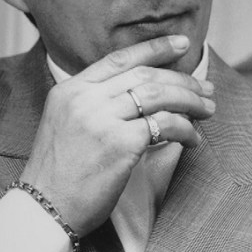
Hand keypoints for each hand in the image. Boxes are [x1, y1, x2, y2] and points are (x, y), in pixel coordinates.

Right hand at [19, 35, 215, 235]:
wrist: (44, 208)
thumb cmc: (59, 175)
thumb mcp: (66, 124)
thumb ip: (94, 105)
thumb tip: (142, 97)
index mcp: (70, 90)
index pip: (119, 59)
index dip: (154, 48)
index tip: (182, 44)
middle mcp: (85, 99)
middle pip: (145, 75)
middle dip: (182, 80)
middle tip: (205, 89)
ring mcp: (102, 119)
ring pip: (158, 95)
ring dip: (189, 101)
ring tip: (208, 110)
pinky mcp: (120, 143)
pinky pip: (164, 126)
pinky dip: (185, 130)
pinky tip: (192, 139)